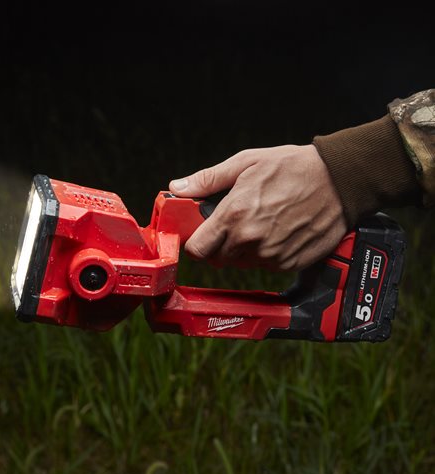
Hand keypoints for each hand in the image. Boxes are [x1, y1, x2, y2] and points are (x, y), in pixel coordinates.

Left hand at [169, 145, 346, 270]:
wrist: (339, 180)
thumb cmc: (294, 167)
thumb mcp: (246, 163)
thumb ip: (207, 179)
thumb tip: (178, 188)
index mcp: (234, 215)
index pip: (198, 249)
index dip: (197, 242)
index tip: (201, 234)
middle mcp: (251, 240)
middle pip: (218, 259)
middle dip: (220, 244)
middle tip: (233, 224)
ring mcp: (271, 255)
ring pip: (242, 263)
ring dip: (244, 249)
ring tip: (260, 222)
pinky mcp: (289, 263)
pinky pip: (266, 266)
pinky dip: (267, 254)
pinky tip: (278, 232)